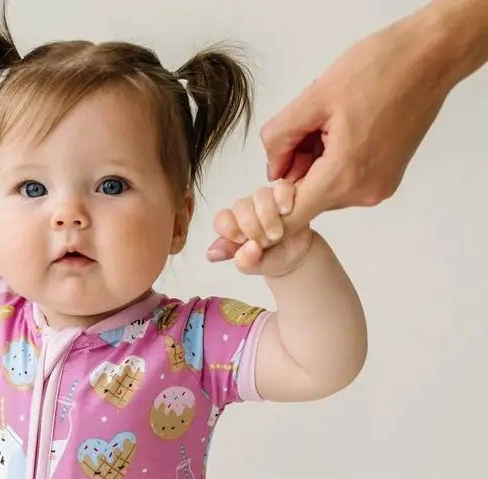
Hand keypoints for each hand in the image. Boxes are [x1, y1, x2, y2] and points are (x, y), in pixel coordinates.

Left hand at [207, 10, 451, 261]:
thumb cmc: (380, 68)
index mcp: (342, 176)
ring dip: (313, 166)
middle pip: (304, 201)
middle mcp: (361, 192)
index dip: (257, 226)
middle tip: (306, 131)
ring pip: (322, 191)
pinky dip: (332, 165)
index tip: (231, 236)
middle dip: (292, 174)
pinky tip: (344, 131)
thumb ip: (280, 139)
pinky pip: (342, 183)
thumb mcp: (314, 98)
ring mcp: (376, 189)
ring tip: (332, 125)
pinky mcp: (385, 181)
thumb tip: (269, 172)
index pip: (287, 219)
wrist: (432, 57)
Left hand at [211, 182, 313, 276]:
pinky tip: (286, 211)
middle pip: (241, 206)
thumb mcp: (257, 267)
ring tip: (277, 234)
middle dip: (252, 227)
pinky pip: (282, 187)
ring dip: (268, 216)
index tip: (241, 240)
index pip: (222, 219)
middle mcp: (248, 210)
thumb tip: (239, 251)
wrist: (296, 256)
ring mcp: (266, 200)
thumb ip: (245, 262)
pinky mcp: (286, 194)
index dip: (229, 228)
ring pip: (260, 195)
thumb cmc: (271, 259)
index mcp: (234, 227)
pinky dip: (283, 199)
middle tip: (264, 242)